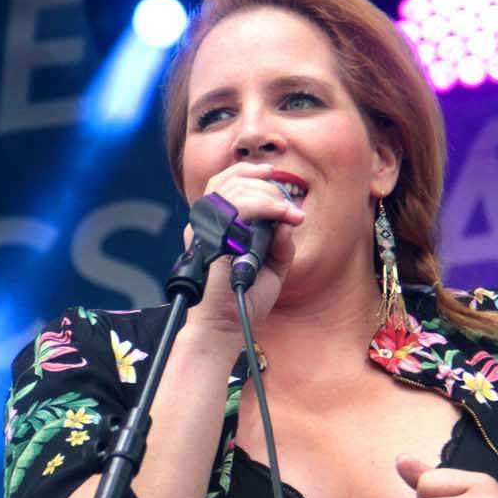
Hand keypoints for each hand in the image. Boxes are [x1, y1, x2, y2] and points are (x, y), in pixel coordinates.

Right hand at [180, 162, 303, 341]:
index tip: (273, 176)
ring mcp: (206, 230)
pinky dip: (265, 206)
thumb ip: (281, 242)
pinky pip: (238, 208)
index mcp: (214, 226)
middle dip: (268, 187)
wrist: (228, 325)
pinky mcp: (212, 238)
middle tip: (291, 208)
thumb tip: (287, 220)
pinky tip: (283, 216)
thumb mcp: (272, 266)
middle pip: (231, 181)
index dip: (248, 172)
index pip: (223, 182)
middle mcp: (206, 224)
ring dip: (269, 195)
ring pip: (234, 188)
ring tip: (289, 213)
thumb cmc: (245, 299)